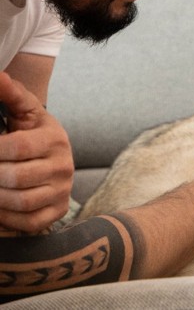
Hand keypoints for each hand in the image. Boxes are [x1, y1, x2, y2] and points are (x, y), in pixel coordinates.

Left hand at [0, 72, 72, 232]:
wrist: (53, 157)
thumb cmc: (31, 132)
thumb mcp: (24, 111)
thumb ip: (11, 94)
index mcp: (55, 138)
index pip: (17, 147)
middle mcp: (64, 165)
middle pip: (16, 178)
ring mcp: (62, 190)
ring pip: (20, 201)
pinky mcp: (58, 211)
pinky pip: (28, 221)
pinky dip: (6, 216)